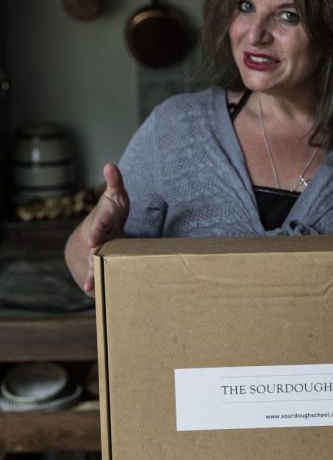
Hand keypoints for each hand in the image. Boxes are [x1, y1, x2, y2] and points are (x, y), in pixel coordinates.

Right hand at [82, 163, 129, 291]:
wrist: (95, 233)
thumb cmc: (111, 213)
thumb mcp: (116, 197)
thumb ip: (114, 183)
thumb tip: (110, 165)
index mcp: (101, 221)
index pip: (98, 225)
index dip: (95, 232)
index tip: (93, 240)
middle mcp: (93, 238)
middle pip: (92, 248)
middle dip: (92, 257)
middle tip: (93, 263)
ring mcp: (91, 253)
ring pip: (90, 264)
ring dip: (91, 274)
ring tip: (89, 286)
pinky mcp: (93, 266)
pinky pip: (93, 275)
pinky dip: (93, 284)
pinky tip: (92, 294)